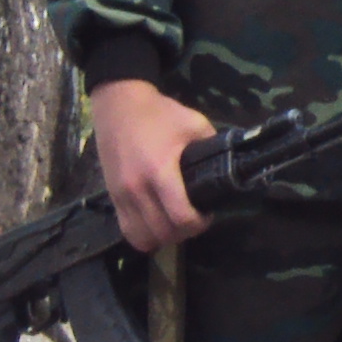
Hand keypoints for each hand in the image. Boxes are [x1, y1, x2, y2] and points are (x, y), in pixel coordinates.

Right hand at [90, 78, 216, 252]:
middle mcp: (137, 188)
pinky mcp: (111, 196)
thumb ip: (212, 149)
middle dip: (184, 233)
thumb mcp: (194, 124)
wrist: (117, 104)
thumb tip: (230, 168)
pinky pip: (127, 230)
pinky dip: (143, 233)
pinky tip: (156, 222)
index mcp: (159, 171)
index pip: (181, 217)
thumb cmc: (159, 113)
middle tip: (195, 219)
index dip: (199, 223)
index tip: (207, 213)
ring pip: (141, 238)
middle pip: (163, 233)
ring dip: (162, 237)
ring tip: (175, 223)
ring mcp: (120, 195)